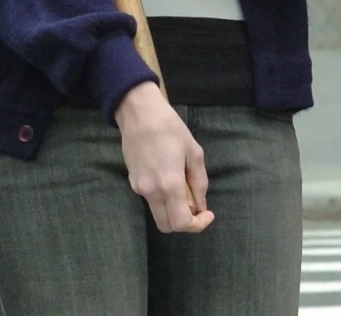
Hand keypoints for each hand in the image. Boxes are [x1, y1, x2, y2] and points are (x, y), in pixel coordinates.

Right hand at [115, 82, 213, 233]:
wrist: (140, 114)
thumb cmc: (171, 128)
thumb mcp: (194, 152)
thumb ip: (199, 182)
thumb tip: (200, 205)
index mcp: (170, 184)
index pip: (181, 223)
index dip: (197, 225)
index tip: (208, 214)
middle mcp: (151, 191)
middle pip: (167, 226)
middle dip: (184, 222)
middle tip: (196, 205)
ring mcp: (138, 188)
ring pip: (157, 214)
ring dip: (173, 211)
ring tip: (184, 188)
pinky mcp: (132, 182)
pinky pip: (150, 200)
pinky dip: (163, 199)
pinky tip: (169, 178)